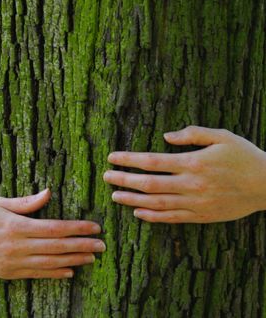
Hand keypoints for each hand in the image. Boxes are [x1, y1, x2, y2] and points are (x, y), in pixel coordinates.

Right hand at [0, 189, 104, 279]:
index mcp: (15, 226)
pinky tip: (68, 272)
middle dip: (81, 246)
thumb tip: (49, 193)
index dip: (76, 228)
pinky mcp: (6, 273)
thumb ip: (25, 202)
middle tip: (101, 245)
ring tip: (91, 258)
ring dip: (72, 260)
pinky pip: (35, 274)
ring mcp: (10, 262)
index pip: (54, 228)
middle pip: (56, 247)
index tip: (94, 227)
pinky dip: (54, 274)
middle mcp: (15, 247)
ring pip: (49, 263)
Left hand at [103, 126, 265, 222]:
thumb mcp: (222, 136)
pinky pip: (172, 218)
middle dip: (124, 180)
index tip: (112, 157)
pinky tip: (138, 212)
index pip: (152, 161)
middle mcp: (191, 184)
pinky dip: (153, 216)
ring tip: (114, 195)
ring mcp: (195, 203)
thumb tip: (166, 136)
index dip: (129, 160)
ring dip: (132, 200)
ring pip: (156, 203)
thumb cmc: (245, 156)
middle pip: (148, 184)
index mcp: (193, 162)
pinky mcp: (202, 216)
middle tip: (106, 177)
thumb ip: (192, 134)